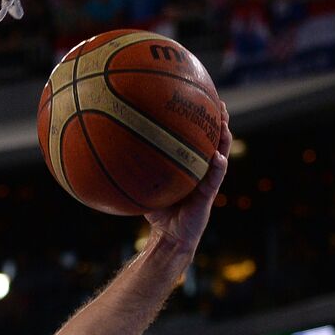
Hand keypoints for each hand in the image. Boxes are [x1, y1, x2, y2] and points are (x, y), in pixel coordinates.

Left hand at [144, 105, 230, 252]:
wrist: (169, 236)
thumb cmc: (156, 210)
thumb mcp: (144, 186)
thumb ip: (136, 170)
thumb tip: (110, 152)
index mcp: (191, 165)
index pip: (198, 138)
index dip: (201, 120)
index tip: (199, 98)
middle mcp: (203, 170)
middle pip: (215, 140)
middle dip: (218, 121)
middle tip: (217, 102)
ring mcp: (209, 181)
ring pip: (221, 154)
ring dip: (224, 138)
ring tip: (224, 122)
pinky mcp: (209, 196)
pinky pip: (215, 179)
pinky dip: (217, 168)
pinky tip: (217, 158)